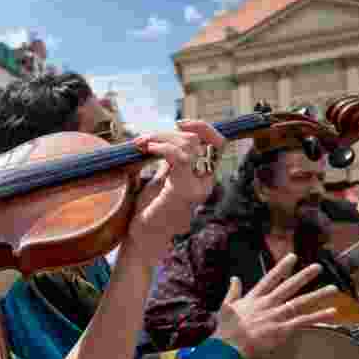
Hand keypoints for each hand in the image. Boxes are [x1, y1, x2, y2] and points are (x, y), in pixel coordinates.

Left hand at [124, 120, 225, 261]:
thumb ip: (172, 158)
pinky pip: (180, 158)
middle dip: (167, 133)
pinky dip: (163, 147)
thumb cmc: (150, 208)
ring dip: (161, 138)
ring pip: (189, 144)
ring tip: (141, 144)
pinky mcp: (184, 192)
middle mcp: (206, 181)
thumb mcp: (163, 176)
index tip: (179, 122)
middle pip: (197, 139)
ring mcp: (197, 187)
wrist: (143, 236)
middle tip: (142, 139)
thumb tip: (169, 134)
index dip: (202, 127)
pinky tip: (148, 149)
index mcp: (203, 176)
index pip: (217, 142)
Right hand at [212, 253, 339, 358]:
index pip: (270, 278)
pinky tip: (331, 312)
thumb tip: (235, 278)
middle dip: (304, 276)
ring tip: (333, 289)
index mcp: (255, 298)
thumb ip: (233, 291)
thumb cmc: (226, 329)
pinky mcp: (283, 329)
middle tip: (318, 267)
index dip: (282, 267)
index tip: (292, 257)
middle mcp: (268, 304)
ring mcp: (277, 316)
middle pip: (289, 287)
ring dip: (318, 295)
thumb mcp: (226, 306)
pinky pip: (304, 321)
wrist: (230, 347)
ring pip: (300, 302)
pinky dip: (318, 316)